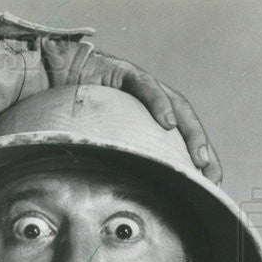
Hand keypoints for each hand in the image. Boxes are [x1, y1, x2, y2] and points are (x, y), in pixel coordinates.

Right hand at [42, 39, 221, 183]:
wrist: (50, 75)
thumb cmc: (71, 111)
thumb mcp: (97, 138)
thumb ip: (111, 154)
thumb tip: (115, 189)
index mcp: (143, 114)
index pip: (177, 135)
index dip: (193, 157)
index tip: (207, 183)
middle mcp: (147, 98)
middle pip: (186, 121)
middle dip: (201, 149)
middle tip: (211, 175)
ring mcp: (138, 83)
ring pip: (176, 105)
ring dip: (190, 133)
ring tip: (198, 157)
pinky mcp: (122, 71)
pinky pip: (145, 87)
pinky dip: (158, 104)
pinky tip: (167, 123)